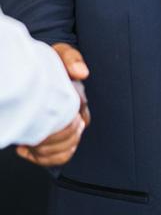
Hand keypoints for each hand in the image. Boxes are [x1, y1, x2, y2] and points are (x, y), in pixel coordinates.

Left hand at [15, 42, 90, 166]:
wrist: (37, 67)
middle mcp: (74, 117)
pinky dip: (40, 158)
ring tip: (28, 140)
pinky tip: (25, 148)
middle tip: (33, 133)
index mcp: (79, 100)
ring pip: (63, 153)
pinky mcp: (51, 138)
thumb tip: (82, 73)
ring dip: (44, 151)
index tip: (48, 121)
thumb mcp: (61, 55)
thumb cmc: (51, 62)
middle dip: (51, 141)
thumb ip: (72, 59)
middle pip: (71, 141)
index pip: (81, 123)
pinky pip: (55, 159)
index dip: (65, 127)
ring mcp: (63, 129)